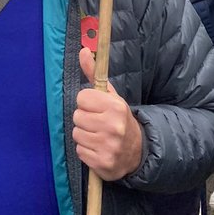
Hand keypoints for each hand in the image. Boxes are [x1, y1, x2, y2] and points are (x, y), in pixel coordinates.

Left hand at [73, 47, 142, 180]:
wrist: (137, 150)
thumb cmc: (118, 118)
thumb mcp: (110, 95)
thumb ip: (94, 72)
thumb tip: (83, 50)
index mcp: (115, 107)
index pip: (81, 98)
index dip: (86, 102)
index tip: (96, 107)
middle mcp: (113, 127)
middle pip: (77, 117)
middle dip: (84, 119)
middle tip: (97, 122)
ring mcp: (109, 147)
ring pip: (77, 134)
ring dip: (84, 135)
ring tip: (98, 135)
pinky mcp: (103, 164)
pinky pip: (80, 151)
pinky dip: (86, 150)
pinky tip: (98, 148)